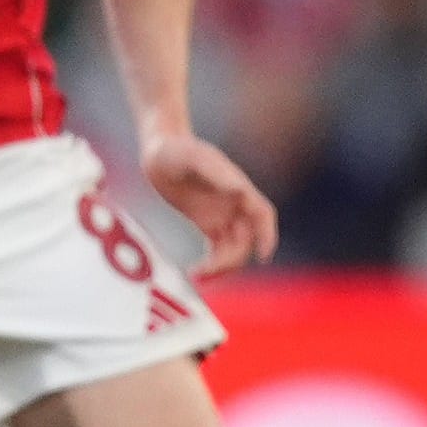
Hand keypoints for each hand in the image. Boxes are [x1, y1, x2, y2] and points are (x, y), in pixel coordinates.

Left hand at [142, 128, 277, 276]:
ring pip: (233, 249)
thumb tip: (240, 191)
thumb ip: (216, 172)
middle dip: (231, 260)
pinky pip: (217, 250)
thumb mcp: (194, 158)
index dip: (267, 235)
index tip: (262, 256)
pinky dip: (211, 264)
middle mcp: (234, 205)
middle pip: (246, 240)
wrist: (159, 151)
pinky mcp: (207, 223)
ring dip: (221, 267)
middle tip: (204, 271)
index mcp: (238, 188)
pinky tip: (195, 272)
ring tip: (196, 277)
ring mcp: (222, 215)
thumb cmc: (176, 150)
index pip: (262, 215)